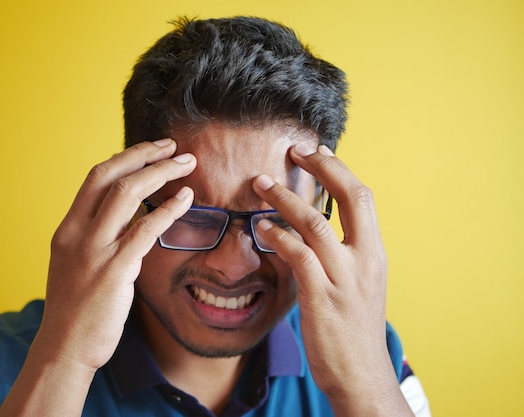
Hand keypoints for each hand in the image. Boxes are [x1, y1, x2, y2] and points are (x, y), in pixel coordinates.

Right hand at [34, 139, 195, 371]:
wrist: (64, 348)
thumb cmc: (75, 310)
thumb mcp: (76, 265)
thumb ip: (97, 239)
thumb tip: (128, 220)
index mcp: (67, 229)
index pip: (95, 178)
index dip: (125, 158)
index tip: (151, 149)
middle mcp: (77, 233)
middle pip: (109, 176)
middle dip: (143, 154)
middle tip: (173, 147)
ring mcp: (94, 250)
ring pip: (127, 194)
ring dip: (160, 173)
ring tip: (186, 164)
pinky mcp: (114, 270)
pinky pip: (145, 229)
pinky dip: (168, 209)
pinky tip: (185, 199)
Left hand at [252, 145, 411, 414]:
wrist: (361, 375)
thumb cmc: (354, 329)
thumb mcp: (360, 285)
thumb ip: (344, 254)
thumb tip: (318, 228)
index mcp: (374, 254)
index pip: (363, 198)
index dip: (340, 170)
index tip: (317, 151)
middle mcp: (365, 260)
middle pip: (350, 198)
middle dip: (322, 167)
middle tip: (293, 151)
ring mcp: (345, 278)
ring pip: (316, 223)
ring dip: (285, 198)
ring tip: (260, 184)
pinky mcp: (322, 297)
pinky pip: (297, 255)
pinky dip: (277, 236)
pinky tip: (260, 228)